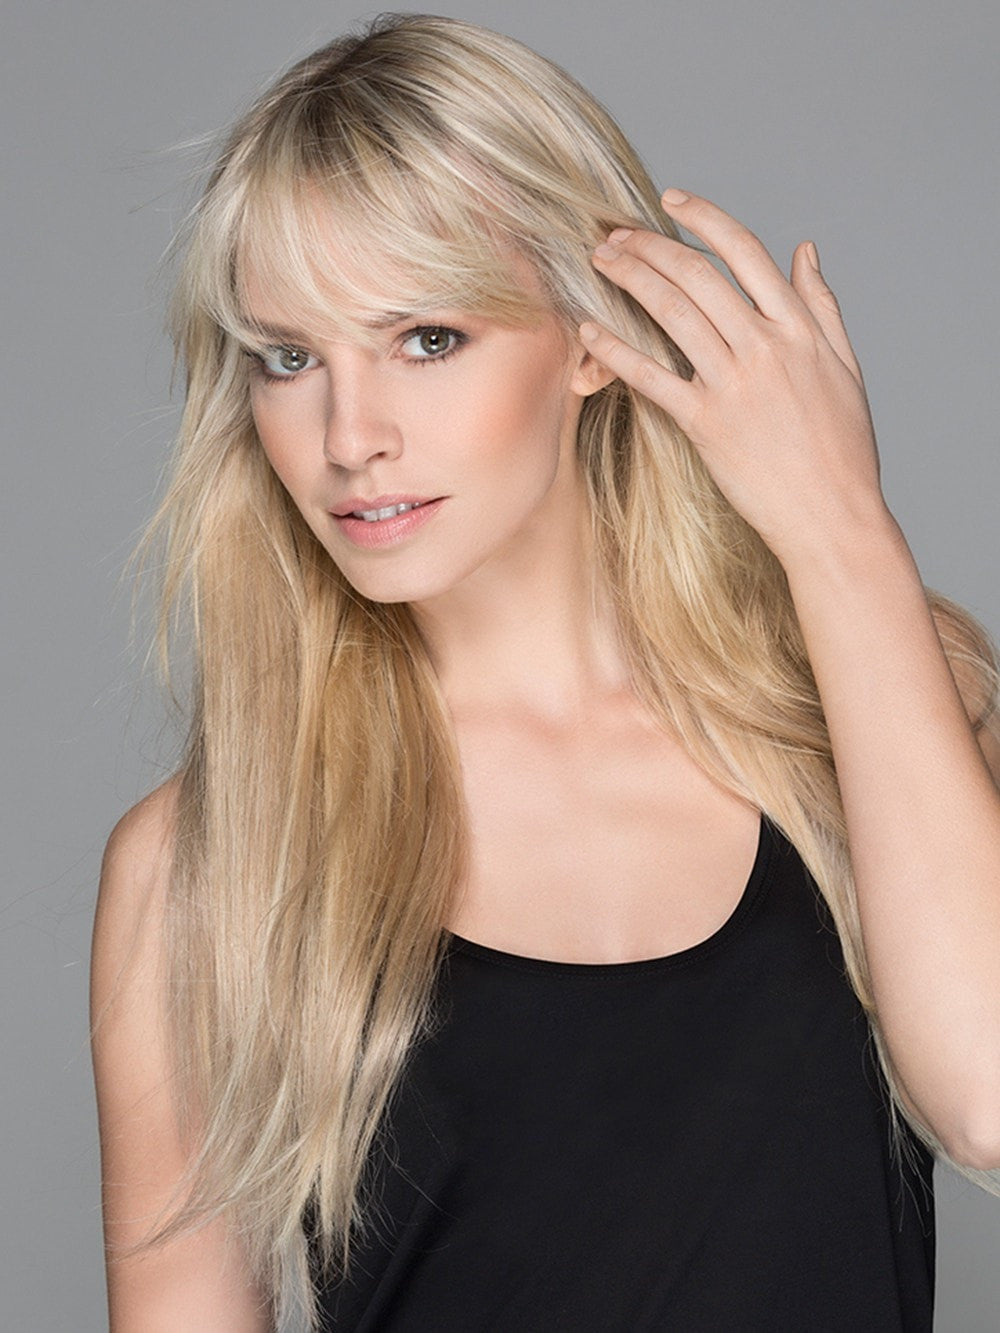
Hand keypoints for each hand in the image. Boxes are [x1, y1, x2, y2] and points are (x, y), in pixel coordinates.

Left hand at [580, 189, 892, 565]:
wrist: (832, 516)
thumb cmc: (842, 448)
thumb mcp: (846, 367)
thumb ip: (822, 305)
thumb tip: (805, 251)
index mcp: (799, 328)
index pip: (745, 251)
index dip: (703, 218)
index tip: (671, 201)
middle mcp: (765, 346)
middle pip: (697, 275)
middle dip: (650, 246)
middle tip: (613, 234)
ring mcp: (734, 384)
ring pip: (672, 313)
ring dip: (630, 280)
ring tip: (598, 262)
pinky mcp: (707, 424)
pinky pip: (652, 377)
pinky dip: (617, 350)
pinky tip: (590, 330)